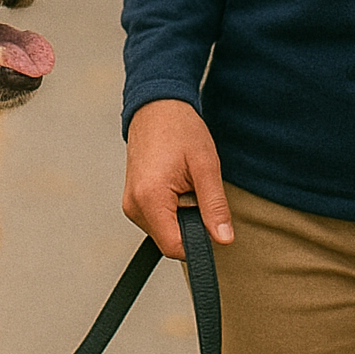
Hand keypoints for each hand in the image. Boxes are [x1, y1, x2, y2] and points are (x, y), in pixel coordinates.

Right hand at [123, 98, 233, 260]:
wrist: (157, 106)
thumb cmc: (180, 129)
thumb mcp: (206, 165)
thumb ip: (214, 206)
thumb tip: (224, 240)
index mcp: (149, 198)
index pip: (175, 247)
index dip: (199, 242)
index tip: (210, 219)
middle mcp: (133, 205)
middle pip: (170, 240)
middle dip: (191, 225)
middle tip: (197, 190)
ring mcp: (130, 204)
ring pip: (165, 231)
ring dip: (182, 216)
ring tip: (185, 182)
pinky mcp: (133, 200)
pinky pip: (158, 219)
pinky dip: (172, 209)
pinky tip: (176, 184)